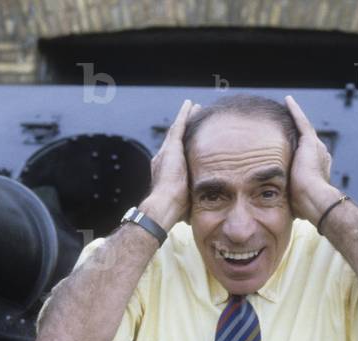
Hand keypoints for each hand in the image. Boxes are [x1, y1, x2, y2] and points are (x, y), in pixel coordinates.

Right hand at [143, 99, 199, 229]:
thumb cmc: (173, 212)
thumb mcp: (184, 204)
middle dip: (184, 130)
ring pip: (178, 131)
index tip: (192, 143)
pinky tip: (190, 105)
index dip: (184, 148)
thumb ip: (188, 203)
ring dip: (186, 119)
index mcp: (166, 173)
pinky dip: (184, 115)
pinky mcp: (171, 147)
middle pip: (176, 141)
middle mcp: (162, 160)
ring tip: (194, 108)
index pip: (176, 157)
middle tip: (193, 119)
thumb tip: (195, 218)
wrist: (163, 207)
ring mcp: (166, 153)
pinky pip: (179, 126)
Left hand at [284, 95, 341, 223]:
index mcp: (317, 168)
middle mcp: (319, 155)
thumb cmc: (306, 207)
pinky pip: (300, 121)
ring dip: (294, 118)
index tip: (290, 150)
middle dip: (295, 133)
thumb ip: (289, 197)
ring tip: (285, 107)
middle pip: (304, 141)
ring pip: (302, 128)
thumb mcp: (295, 199)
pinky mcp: (309, 142)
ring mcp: (315, 147)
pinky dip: (294, 111)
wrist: (315, 200)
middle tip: (283, 124)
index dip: (297, 153)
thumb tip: (278, 210)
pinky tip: (287, 100)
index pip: (305, 156)